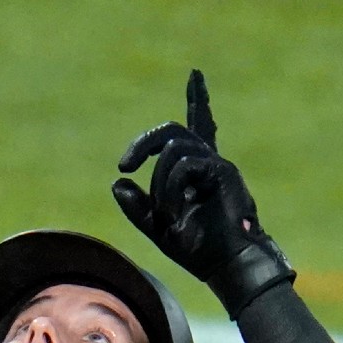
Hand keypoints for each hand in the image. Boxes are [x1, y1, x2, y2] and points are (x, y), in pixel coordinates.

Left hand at [111, 70, 293, 318]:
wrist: (226, 267)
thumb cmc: (198, 250)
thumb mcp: (157, 227)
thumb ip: (137, 206)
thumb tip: (117, 183)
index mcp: (197, 171)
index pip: (198, 126)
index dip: (198, 99)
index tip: (195, 75)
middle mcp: (209, 162)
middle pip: (172, 130)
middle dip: (143, 142)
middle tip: (125, 164)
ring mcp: (217, 165)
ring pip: (173, 149)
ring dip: (160, 183)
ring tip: (165, 213)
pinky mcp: (222, 173)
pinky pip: (184, 166)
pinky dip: (170, 191)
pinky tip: (175, 214)